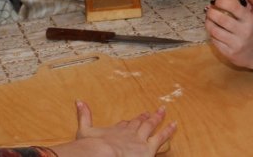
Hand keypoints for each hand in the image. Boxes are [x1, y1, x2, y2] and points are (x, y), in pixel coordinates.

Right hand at [55, 101, 175, 156]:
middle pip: (139, 124)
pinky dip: (168, 131)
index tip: (132, 119)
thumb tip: (78, 100)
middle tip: (151, 112)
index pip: (124, 126)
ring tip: (164, 112)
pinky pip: (161, 138)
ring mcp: (140, 140)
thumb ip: (83, 116)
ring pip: (151, 127)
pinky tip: (174, 125)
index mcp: (116, 130)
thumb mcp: (84, 131)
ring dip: (158, 119)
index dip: (129, 123)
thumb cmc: (93, 146)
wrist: (104, 153)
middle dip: (145, 118)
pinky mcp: (148, 148)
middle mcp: (129, 133)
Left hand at [205, 0, 252, 72]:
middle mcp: (243, 31)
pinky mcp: (229, 53)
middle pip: (221, 18)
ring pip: (215, 30)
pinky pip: (215, 41)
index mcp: (249, 20)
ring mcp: (236, 43)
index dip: (221, 2)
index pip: (234, 7)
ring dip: (208, 23)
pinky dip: (210, 34)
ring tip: (208, 19)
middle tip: (208, 9)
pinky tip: (211, 30)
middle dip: (211, 12)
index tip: (215, 1)